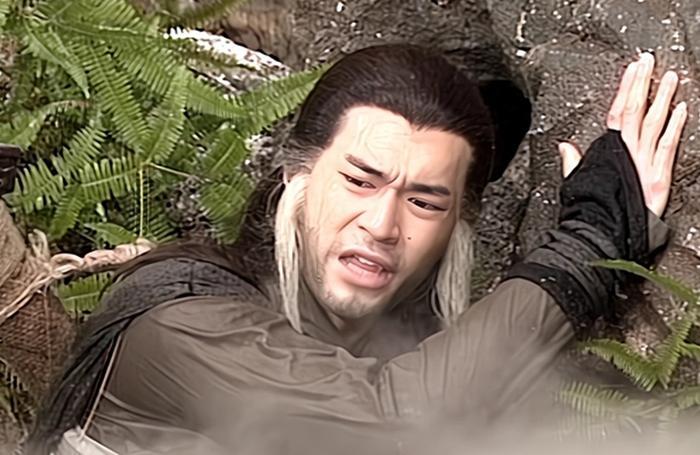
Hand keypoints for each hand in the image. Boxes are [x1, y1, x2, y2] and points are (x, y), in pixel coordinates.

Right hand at [559, 53, 687, 215]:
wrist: (601, 233)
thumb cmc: (588, 210)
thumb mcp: (575, 182)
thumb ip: (574, 162)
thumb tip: (565, 147)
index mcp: (608, 152)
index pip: (617, 112)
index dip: (625, 88)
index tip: (632, 69)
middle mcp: (627, 153)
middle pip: (635, 110)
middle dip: (642, 83)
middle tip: (649, 61)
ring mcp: (643, 163)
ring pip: (653, 123)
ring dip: (662, 98)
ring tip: (670, 77)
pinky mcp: (657, 177)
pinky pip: (668, 145)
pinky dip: (675, 126)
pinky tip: (681, 109)